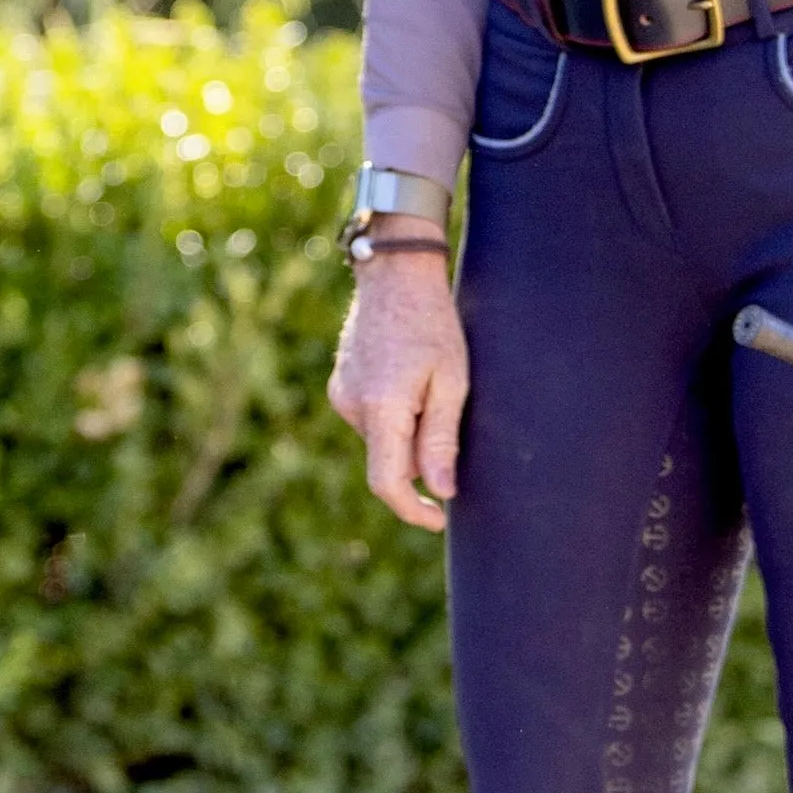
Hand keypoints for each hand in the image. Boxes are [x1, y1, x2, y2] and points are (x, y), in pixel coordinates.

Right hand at [330, 241, 468, 536]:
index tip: (439, 520)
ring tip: (431, 386)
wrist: (394, 273)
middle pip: (388, 461)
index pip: (388, 484)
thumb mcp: (452, 380)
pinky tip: (410, 378)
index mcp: (382, 408)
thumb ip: (441, 439)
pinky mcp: (341, 385)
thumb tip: (440, 492)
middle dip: (420, 460)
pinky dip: (394, 416)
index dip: (413, 511)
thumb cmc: (432, 323)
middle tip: (450, 416)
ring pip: (380, 440)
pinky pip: (371, 419)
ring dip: (407, 433)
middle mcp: (352, 406)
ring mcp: (341, 394)